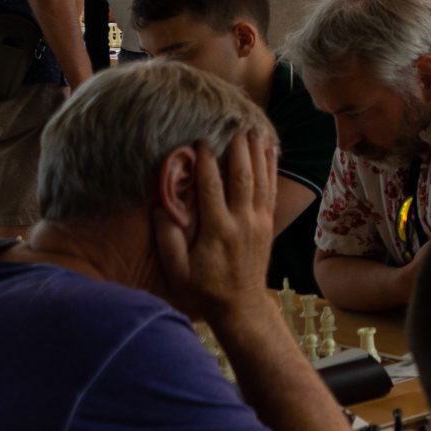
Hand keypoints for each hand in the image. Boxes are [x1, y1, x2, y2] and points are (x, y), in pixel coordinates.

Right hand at [157, 129, 280, 317]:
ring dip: (258, 154)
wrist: (240, 305)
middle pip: (243, 178)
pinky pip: (272, 191)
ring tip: (255, 130)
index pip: (211, 188)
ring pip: (261, 181)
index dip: (207, 163)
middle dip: (239, 150)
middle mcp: (242, 222)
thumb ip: (168, 238)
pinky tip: (271, 152)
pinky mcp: (268, 224)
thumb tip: (159, 206)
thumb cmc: (203, 288)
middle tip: (235, 126)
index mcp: (217, 231)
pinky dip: (272, 169)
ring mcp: (259, 222)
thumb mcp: (177, 270)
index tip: (201, 141)